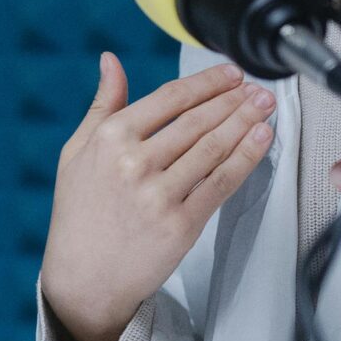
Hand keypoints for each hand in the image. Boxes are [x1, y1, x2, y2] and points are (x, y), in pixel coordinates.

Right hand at [39, 54, 275, 340]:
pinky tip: (260, 140)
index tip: (229, 74)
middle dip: (234, 99)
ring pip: (214, 148)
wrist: (84, 279)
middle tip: (257, 88)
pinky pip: (221, 183)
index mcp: (110, 139)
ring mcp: (159, 195)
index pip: (169, 98)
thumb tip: (110, 61)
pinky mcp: (180, 225)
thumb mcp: (76, 152)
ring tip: (264, 108)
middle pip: (197, 121)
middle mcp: (134, 163)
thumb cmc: (79, 215)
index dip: (206, 82)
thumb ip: (101, 105)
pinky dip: (246, 158)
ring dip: (245, 122)